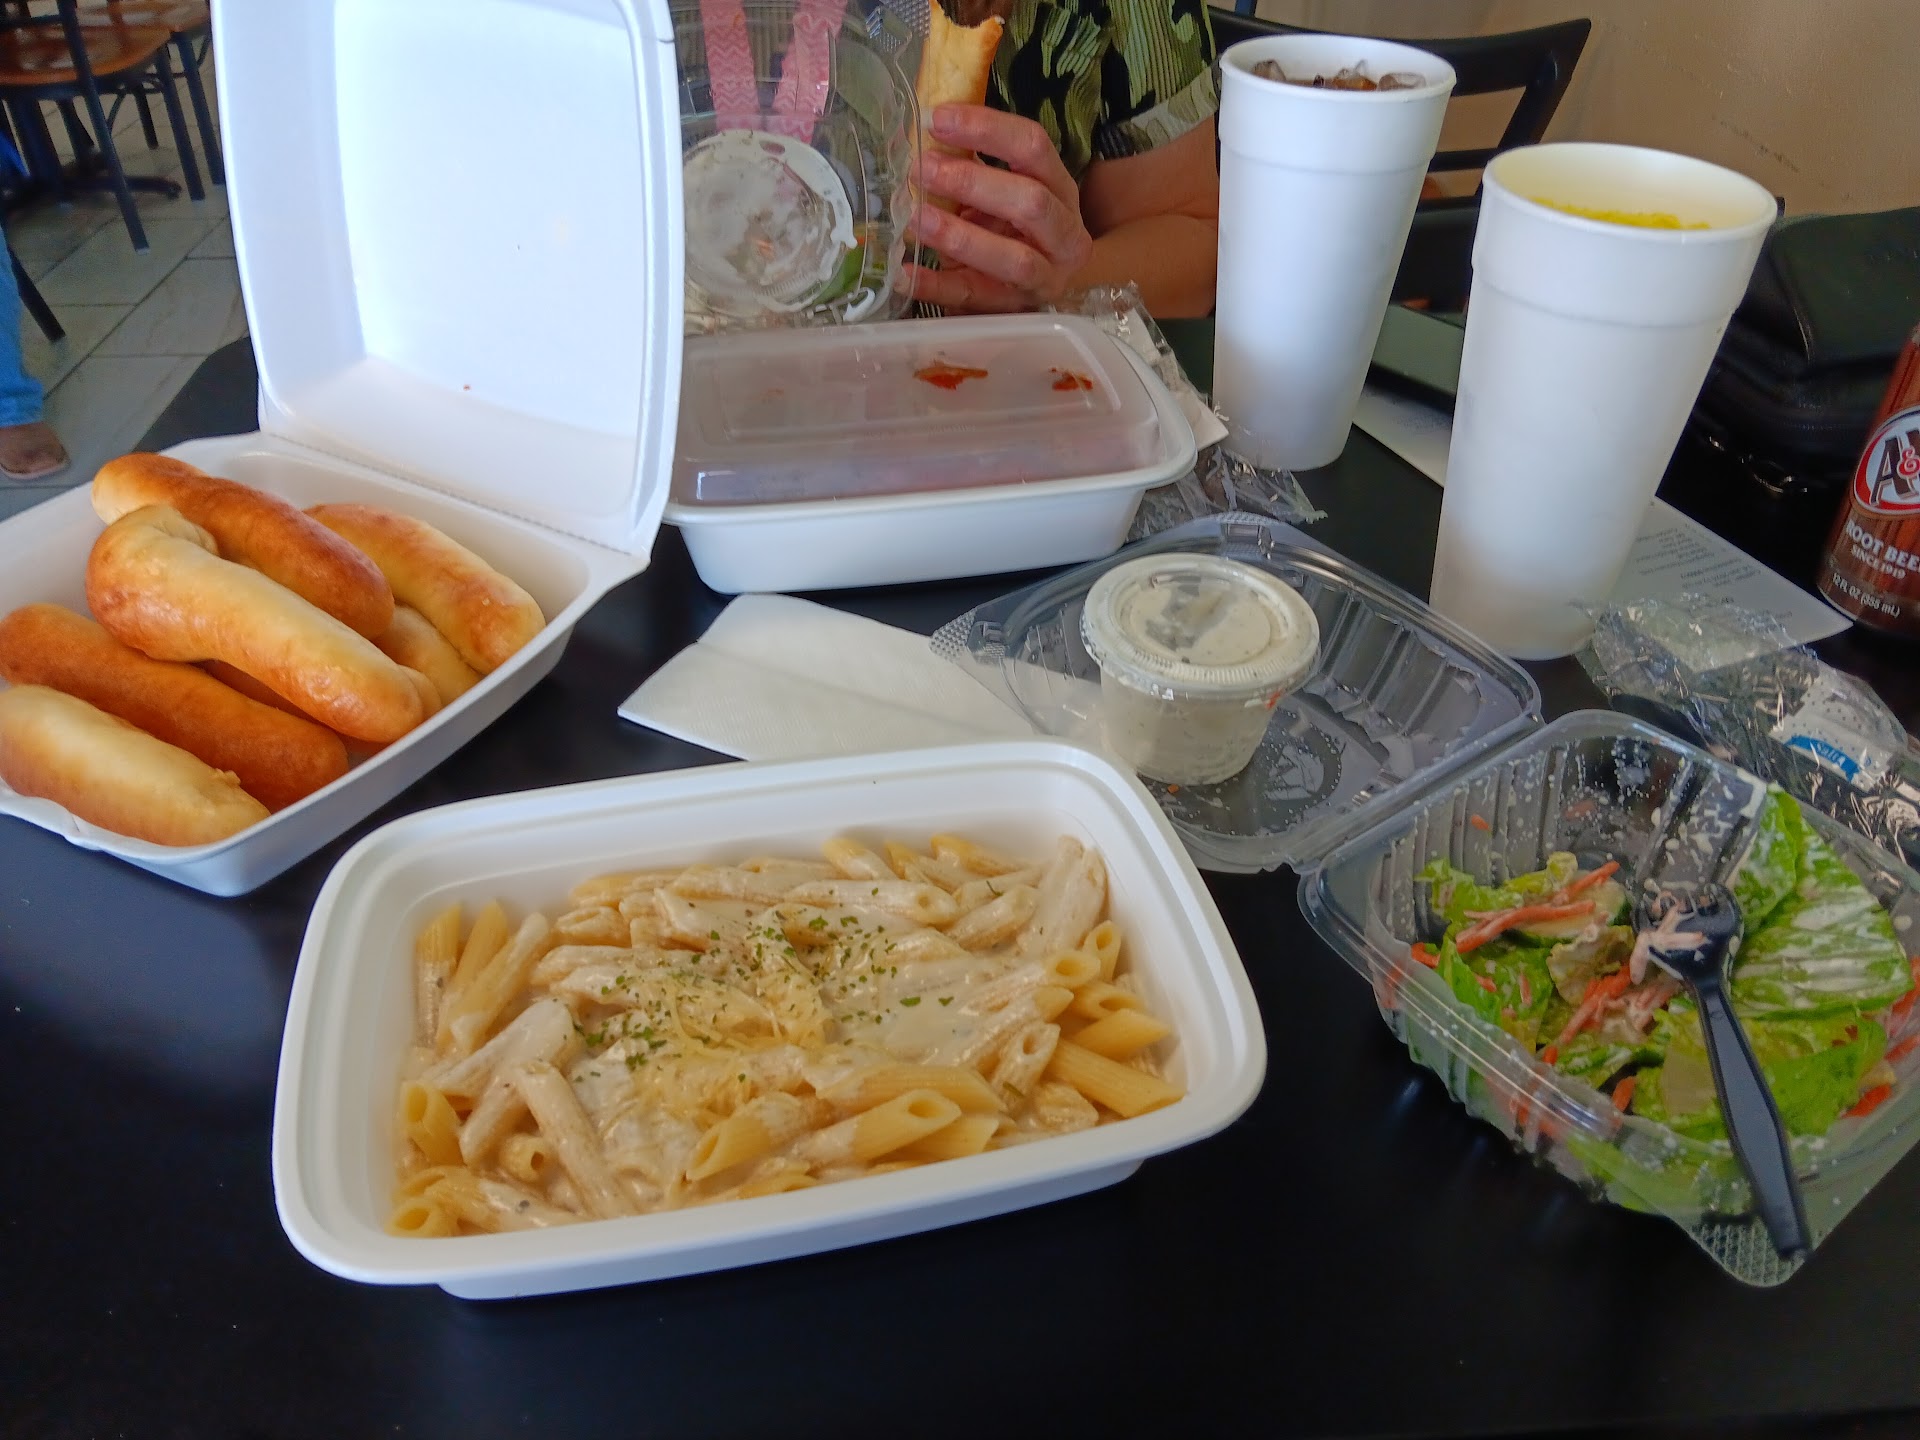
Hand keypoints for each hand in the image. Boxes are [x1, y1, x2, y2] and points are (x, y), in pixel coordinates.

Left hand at [905, 104, 1093, 312]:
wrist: (1033, 288)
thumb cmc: (1009, 230)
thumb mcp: (1000, 192)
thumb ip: (971, 164)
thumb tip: (918, 131)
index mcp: (1060, 189)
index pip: (1034, 146)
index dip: (987, 128)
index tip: (937, 118)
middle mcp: (1065, 234)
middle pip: (1031, 202)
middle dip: (972, 183)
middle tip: (922, 168)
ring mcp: (1045, 278)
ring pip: (1014, 259)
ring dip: (960, 236)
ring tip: (915, 218)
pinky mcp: (1014, 310)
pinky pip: (975, 297)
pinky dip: (937, 286)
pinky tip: (905, 273)